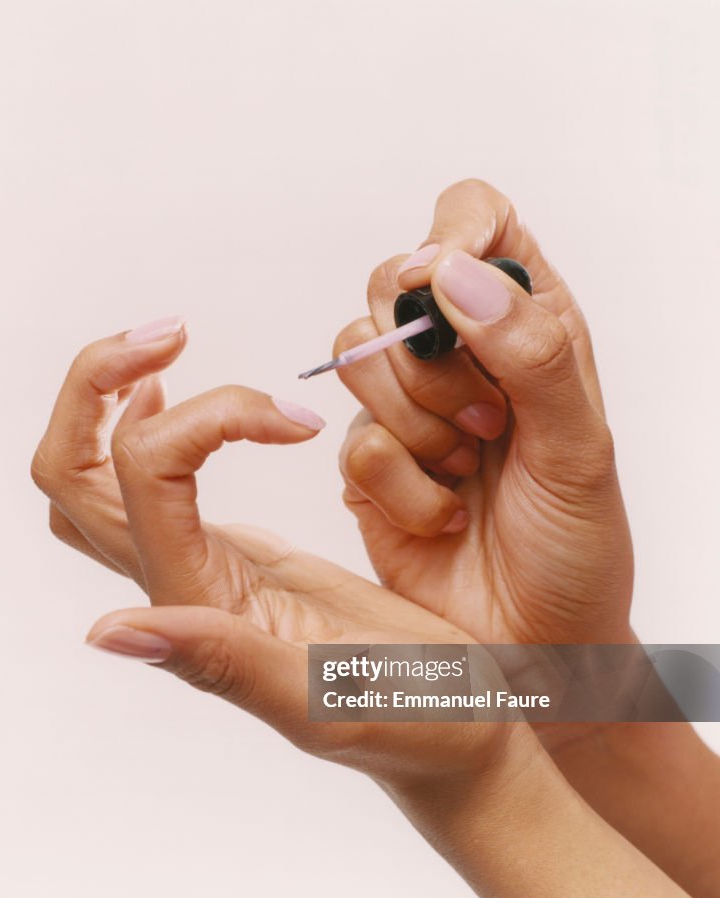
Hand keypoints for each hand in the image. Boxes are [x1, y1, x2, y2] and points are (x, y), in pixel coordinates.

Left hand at [32, 325, 511, 790]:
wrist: (451, 732)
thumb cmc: (414, 721)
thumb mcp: (327, 695)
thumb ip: (222, 661)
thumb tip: (105, 630)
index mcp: (201, 603)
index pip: (144, 473)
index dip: (210, 418)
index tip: (298, 421)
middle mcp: (182, 583)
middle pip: (73, 473)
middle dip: (98, 386)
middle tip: (169, 332)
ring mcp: (201, 568)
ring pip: (96, 478)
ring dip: (108, 400)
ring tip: (163, 347)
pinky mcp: (233, 557)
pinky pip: (148, 484)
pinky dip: (146, 423)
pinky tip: (172, 397)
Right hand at [337, 179, 632, 643]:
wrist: (535, 641)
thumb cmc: (576, 548)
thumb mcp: (580, 448)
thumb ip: (531, 350)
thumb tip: (454, 272)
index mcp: (528, 326)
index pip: (477, 220)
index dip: (453, 235)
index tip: (444, 285)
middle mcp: (462, 355)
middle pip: (391, 284)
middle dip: (431, 363)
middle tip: (489, 425)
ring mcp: (408, 408)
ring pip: (358, 358)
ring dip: (417, 428)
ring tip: (468, 472)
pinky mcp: (369, 462)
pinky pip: (352, 441)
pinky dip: (402, 487)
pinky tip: (444, 513)